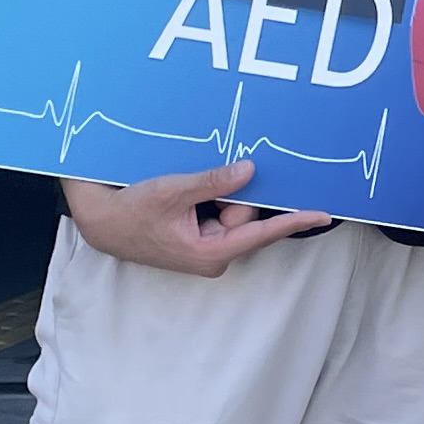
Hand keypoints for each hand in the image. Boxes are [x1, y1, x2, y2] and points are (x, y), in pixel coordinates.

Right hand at [63, 158, 328, 276]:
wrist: (101, 221)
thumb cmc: (132, 211)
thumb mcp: (173, 191)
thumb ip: (213, 182)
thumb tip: (250, 170)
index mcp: (212, 251)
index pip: (261, 232)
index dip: (293, 220)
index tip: (322, 213)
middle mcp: (215, 253)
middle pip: (244, 215)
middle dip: (231, 194)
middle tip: (196, 187)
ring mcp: (207, 246)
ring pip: (230, 210)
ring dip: (215, 194)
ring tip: (182, 191)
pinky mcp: (198, 237)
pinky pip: (217, 211)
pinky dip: (209, 198)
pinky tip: (185, 193)